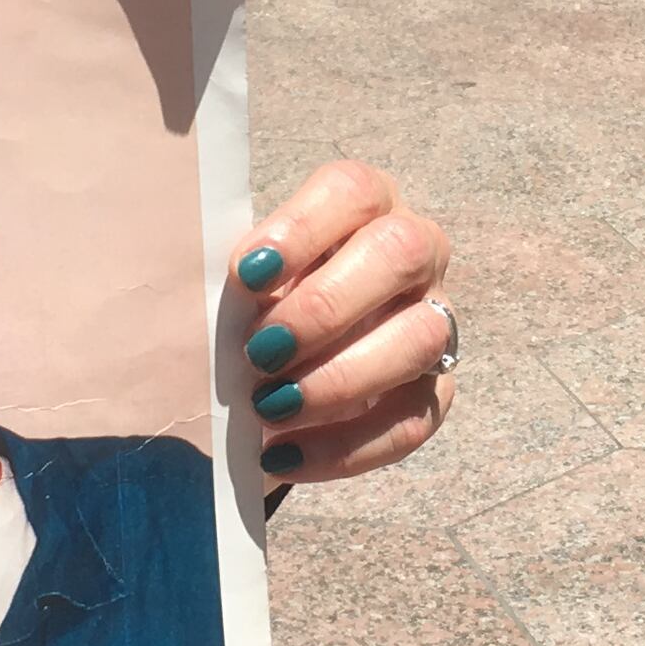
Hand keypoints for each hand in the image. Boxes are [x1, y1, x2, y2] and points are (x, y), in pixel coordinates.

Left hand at [231, 160, 453, 487]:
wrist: (279, 364)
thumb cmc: (255, 301)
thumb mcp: (245, 279)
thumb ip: (239, 281)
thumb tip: (210, 313)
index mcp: (365, 205)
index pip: (352, 191)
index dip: (302, 228)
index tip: (247, 274)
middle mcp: (415, 251)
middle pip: (400, 252)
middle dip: (326, 306)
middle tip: (260, 352)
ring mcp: (434, 319)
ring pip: (419, 338)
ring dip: (340, 379)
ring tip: (269, 408)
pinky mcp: (435, 391)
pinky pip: (411, 422)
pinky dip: (343, 447)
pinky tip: (283, 454)